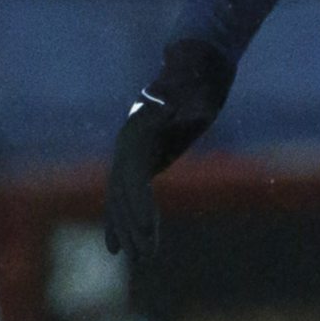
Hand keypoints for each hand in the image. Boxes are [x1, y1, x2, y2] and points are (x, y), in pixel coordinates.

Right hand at [104, 39, 234, 261]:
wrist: (196, 62)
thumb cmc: (199, 75)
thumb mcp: (199, 85)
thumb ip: (191, 97)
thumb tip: (190, 107)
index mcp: (136, 133)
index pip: (132, 178)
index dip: (138, 204)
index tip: (149, 228)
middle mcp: (126, 144)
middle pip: (121, 194)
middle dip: (131, 225)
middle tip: (146, 255)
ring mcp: (131, 153)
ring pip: (121, 200)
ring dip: (128, 230)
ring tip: (140, 258)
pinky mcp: (142, 159)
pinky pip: (128, 196)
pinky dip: (123, 221)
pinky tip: (120, 249)